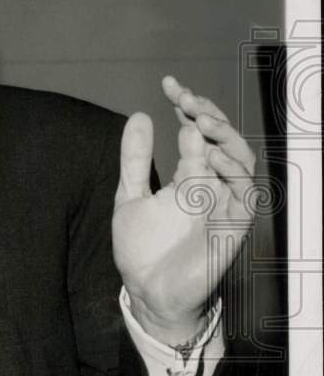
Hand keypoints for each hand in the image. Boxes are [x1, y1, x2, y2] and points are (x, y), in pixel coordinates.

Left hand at [113, 76, 256, 345]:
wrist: (147, 291)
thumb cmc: (142, 247)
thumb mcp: (130, 195)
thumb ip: (134, 158)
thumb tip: (138, 115)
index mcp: (190, 174)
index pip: (196, 131)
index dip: (188, 106)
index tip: (169, 84)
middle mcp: (212, 184)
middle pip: (224, 138)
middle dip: (208, 113)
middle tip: (185, 99)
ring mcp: (224, 204)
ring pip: (241, 159)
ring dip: (225, 136)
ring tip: (199, 120)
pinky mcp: (233, 227)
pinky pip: (245, 194)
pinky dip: (232, 171)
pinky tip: (211, 155)